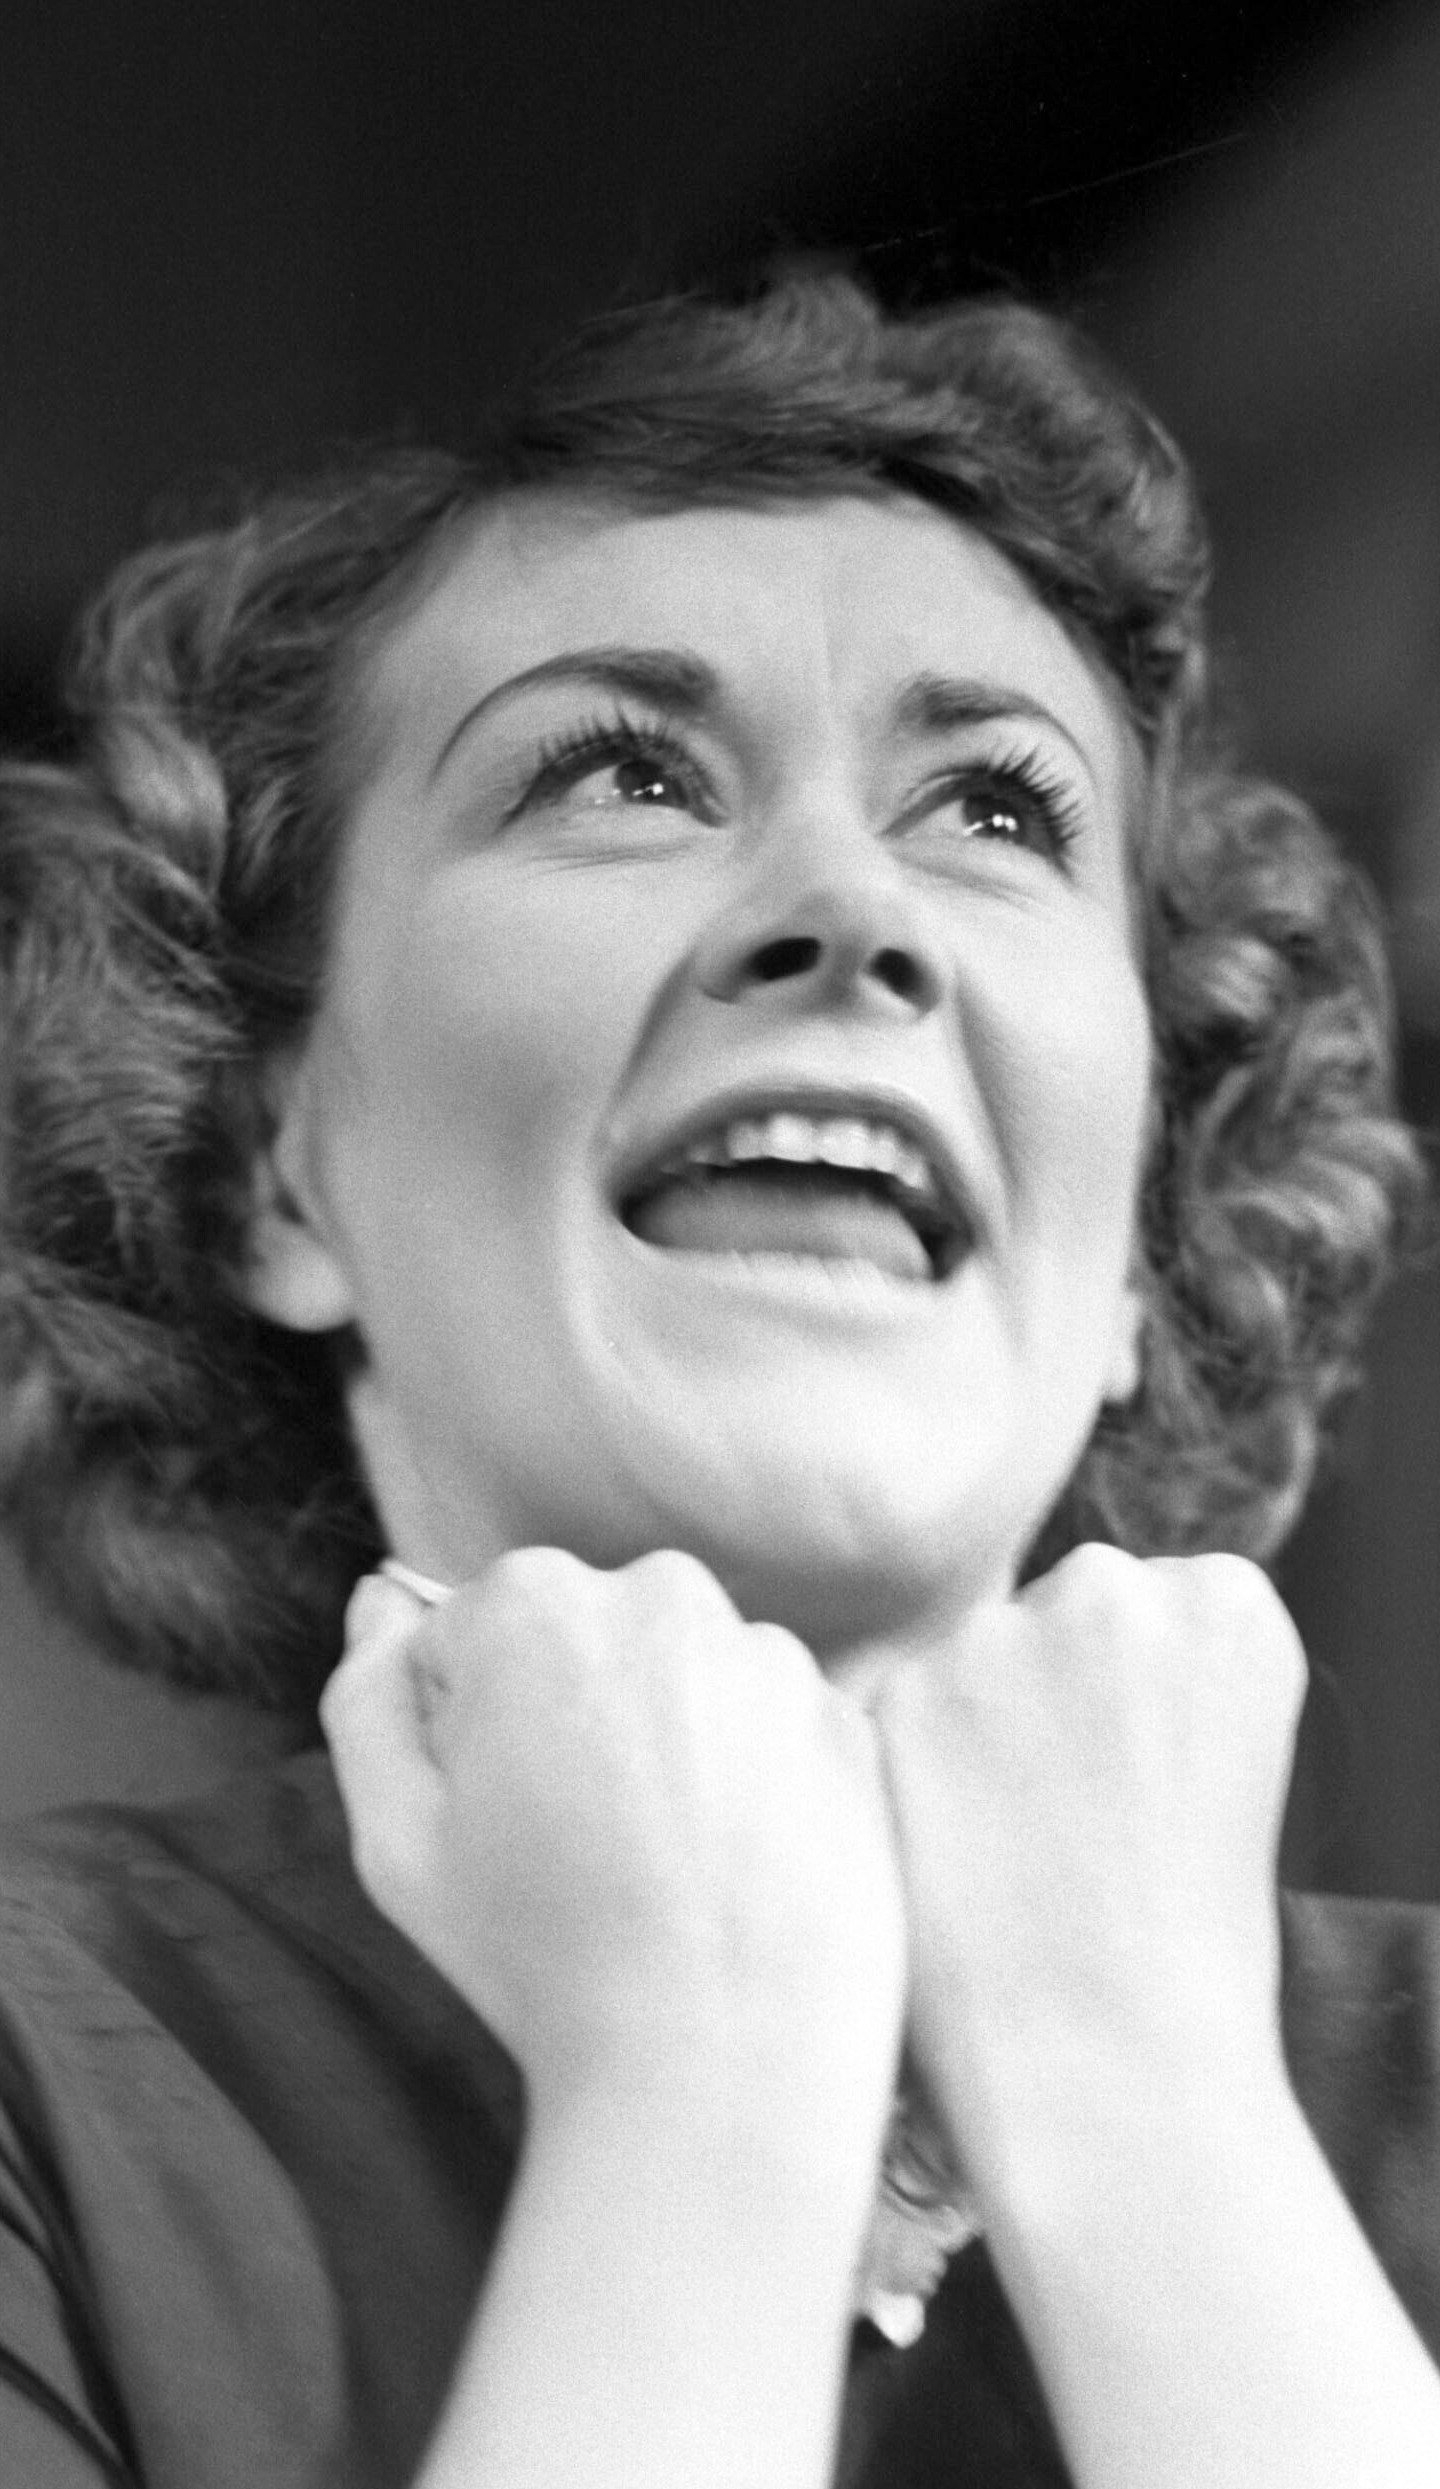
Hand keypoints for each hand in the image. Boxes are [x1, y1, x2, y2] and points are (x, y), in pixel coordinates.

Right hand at [323, 1548, 905, 2145]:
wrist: (721, 2064)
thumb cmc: (541, 1955)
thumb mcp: (395, 1836)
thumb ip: (366, 1693)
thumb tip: (381, 1597)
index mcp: (535, 1601)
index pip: (469, 1639)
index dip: (466, 1736)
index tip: (496, 1818)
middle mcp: (662, 1594)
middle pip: (582, 1641)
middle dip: (566, 1717)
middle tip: (573, 1851)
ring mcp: (768, 1653)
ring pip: (678, 1679)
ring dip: (661, 1743)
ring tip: (658, 1871)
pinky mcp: (843, 1719)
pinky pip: (765, 1726)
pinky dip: (745, 1779)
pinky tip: (728, 1871)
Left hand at [875, 1543, 1306, 2203]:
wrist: (1113, 2065)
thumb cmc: (1185, 1942)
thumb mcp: (1219, 1762)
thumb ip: (1145, 1672)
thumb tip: (1059, 1647)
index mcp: (1229, 1602)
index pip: (1156, 1607)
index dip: (1138, 1710)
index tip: (1149, 1786)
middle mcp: (1113, 1590)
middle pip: (1057, 1615)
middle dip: (1050, 1698)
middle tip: (1071, 1827)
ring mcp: (1001, 1633)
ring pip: (973, 1664)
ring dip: (975, 1734)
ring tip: (1014, 1859)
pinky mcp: (900, 1695)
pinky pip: (903, 1720)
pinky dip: (913, 1782)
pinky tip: (952, 1862)